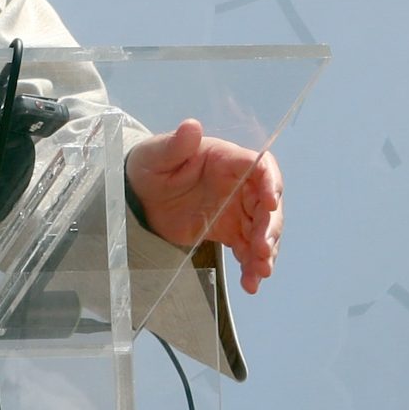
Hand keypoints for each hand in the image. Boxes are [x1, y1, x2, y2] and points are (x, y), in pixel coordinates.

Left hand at [124, 118, 283, 293]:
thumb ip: (176, 145)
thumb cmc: (149, 165)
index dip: (269, 183)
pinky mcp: (230, 231)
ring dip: (266, 251)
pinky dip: (251, 266)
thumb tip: (191, 126)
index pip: (260, 167)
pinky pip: (247, 249)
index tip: (270, 201)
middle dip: (270, 227)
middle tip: (263, 248)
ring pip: (263, 230)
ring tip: (261, 271)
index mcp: (227, 160)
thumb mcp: (156, 155)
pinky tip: (251, 283)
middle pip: (267, 205)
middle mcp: (240, 184)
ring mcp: (238, 209)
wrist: (138, 194)